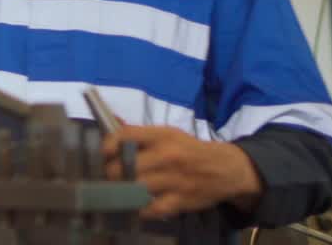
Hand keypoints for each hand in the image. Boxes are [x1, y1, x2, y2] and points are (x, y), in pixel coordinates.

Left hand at [102, 125, 262, 218]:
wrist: (226, 168)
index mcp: (161, 135)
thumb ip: (138, 133)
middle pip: (125, 166)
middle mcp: (167, 155)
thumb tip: (110, 122)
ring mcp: (175, 179)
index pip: (126, 135)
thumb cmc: (189, 149)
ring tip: (120, 190)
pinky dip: (141, 209)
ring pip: (136, 188)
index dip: (108, 145)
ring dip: (123, 191)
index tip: (104, 154)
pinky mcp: (182, 200)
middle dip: (112, 173)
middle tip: (111, 176)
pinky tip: (138, 205)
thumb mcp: (167, 134)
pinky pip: (153, 208)